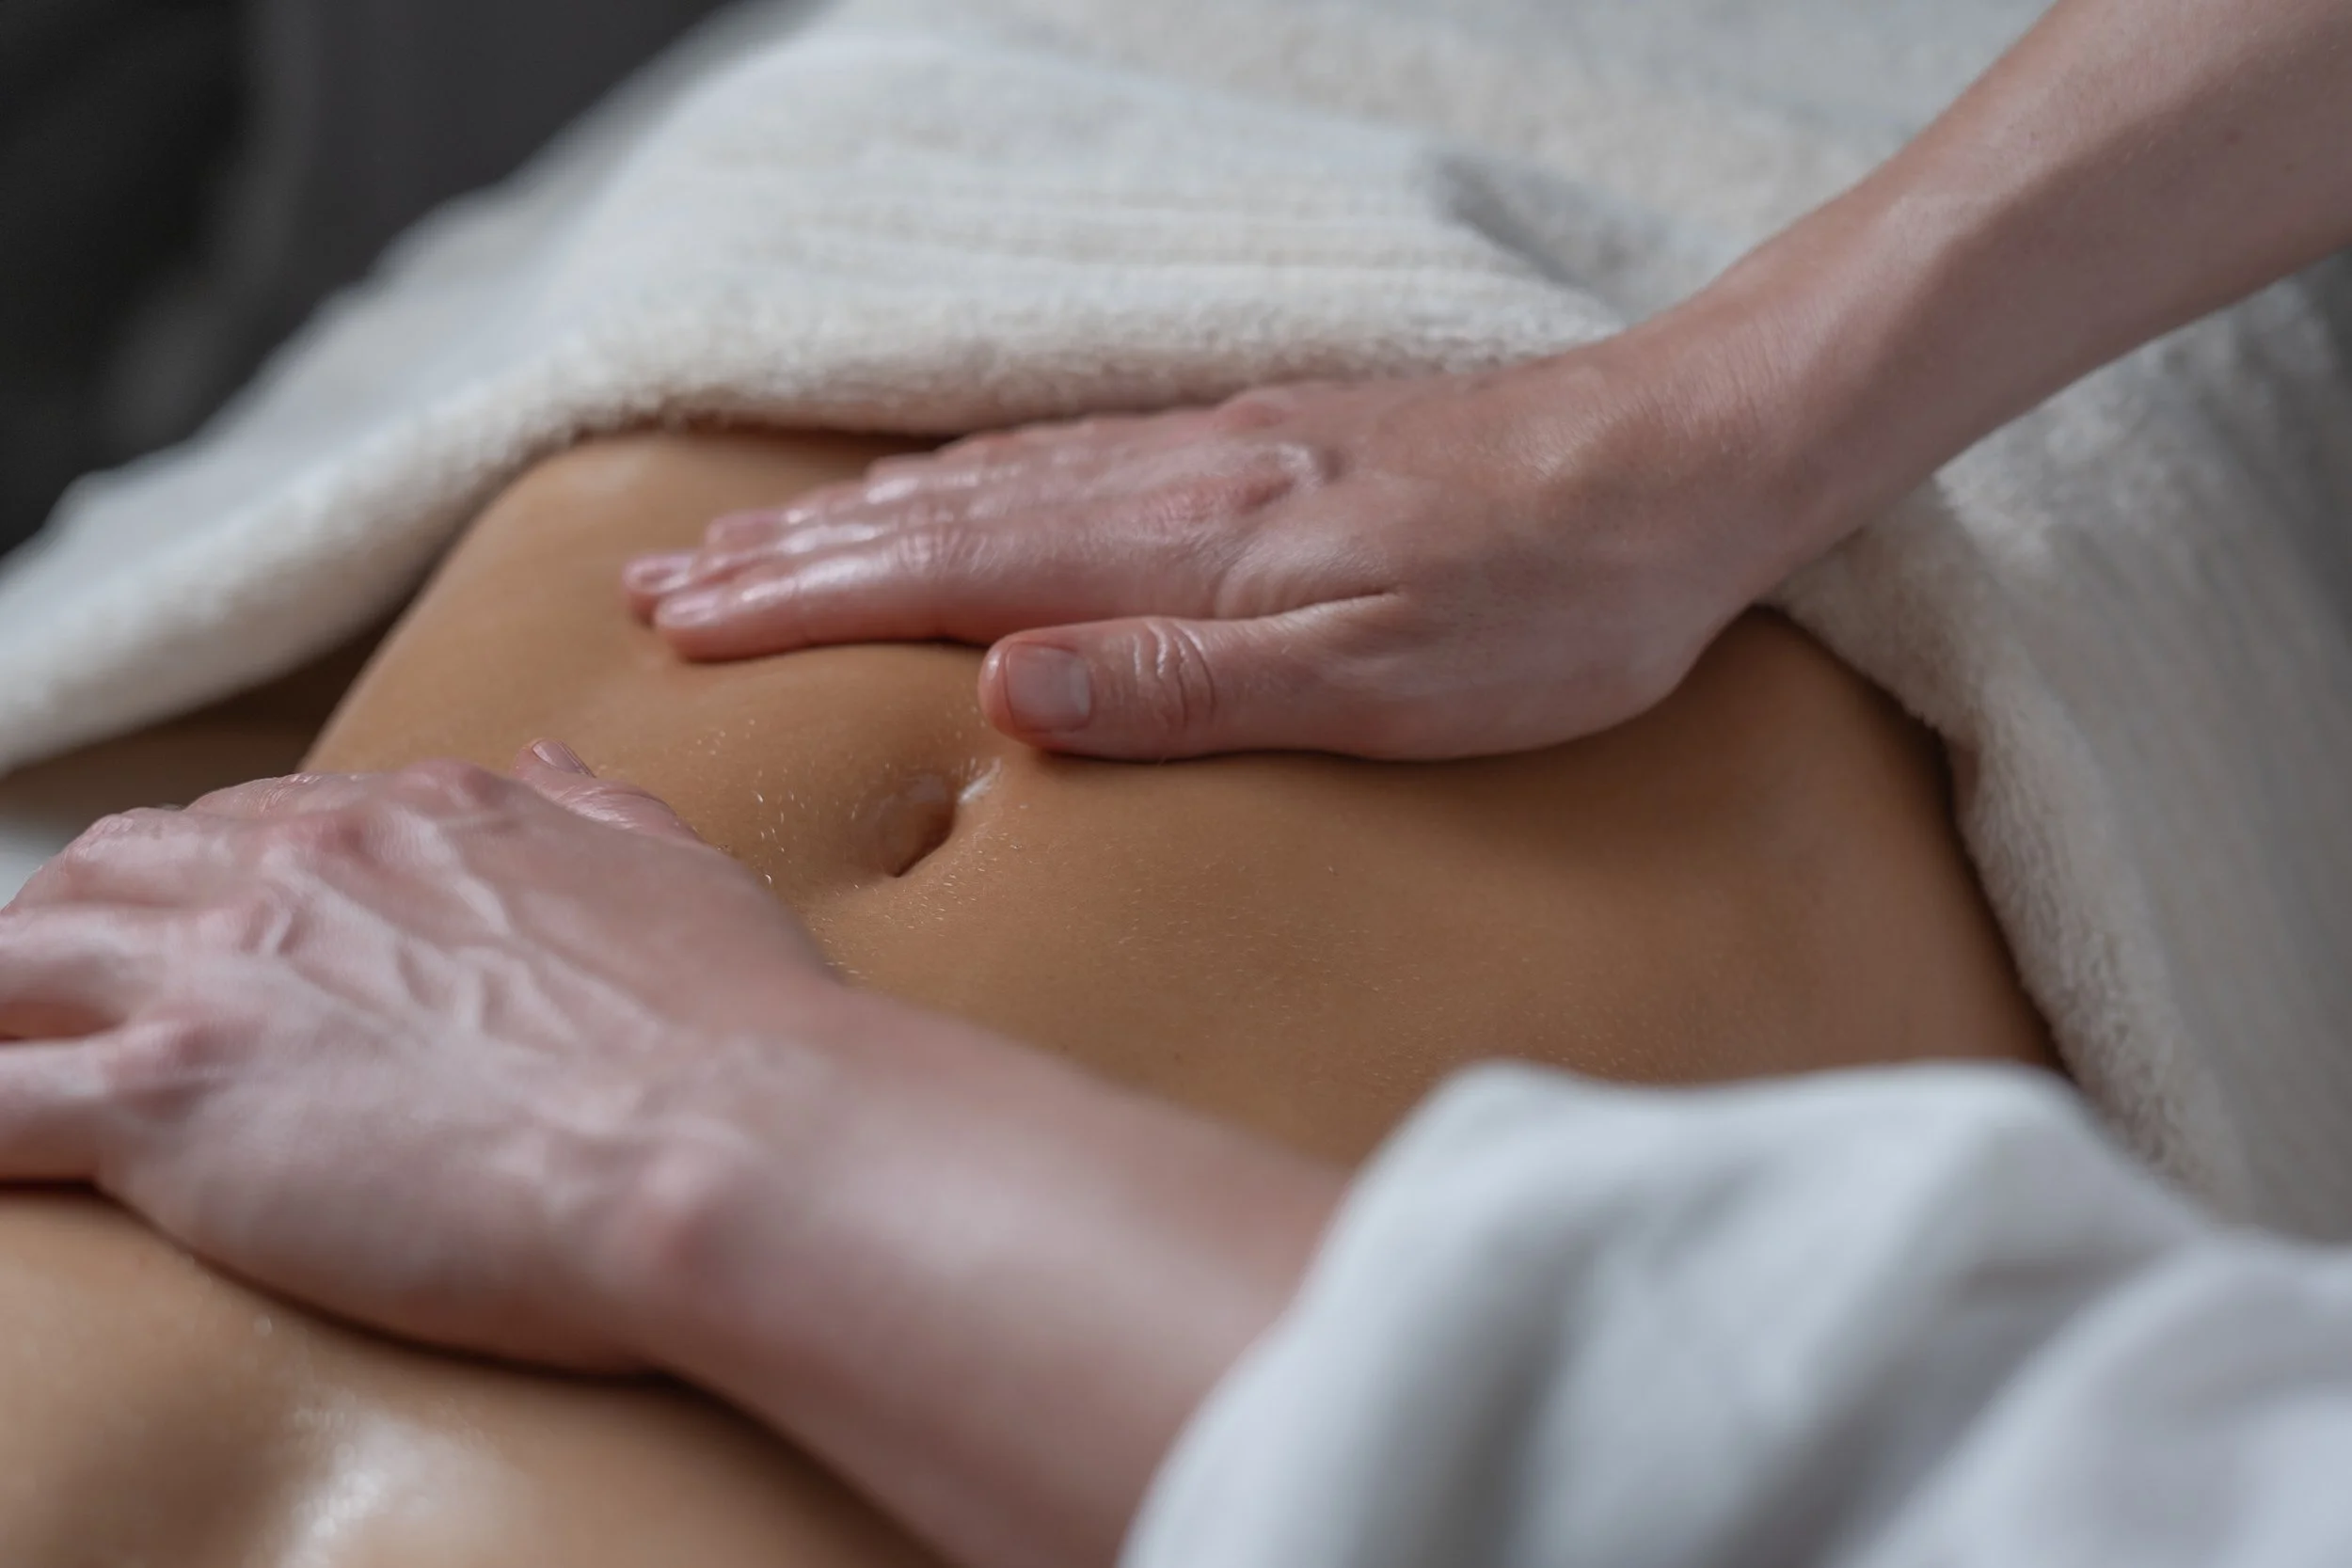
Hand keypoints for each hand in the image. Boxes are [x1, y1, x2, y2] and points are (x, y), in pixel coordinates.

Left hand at [0, 745, 1340, 1567]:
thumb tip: (549, 758)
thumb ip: (595, 809)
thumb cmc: (734, 1025)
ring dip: (6, 1009)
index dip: (222, 894)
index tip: (217, 950)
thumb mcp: (679, 872)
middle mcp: (301, 866)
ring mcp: (222, 973)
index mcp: (422, 818)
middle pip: (114, 874)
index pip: (262, 831)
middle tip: (75, 1011)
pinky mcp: (169, 1099)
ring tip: (19, 1059)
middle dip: (80, 935)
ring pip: (17, 961)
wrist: (725, 1130)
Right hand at [624, 337, 1802, 759]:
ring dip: (856, 510)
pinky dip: (965, 477)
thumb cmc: (1554, 608)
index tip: (679, 627)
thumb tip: (1005, 692)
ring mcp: (1212, 452)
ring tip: (751, 535)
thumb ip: (1189, 689)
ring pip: (991, 477)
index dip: (804, 602)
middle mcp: (1174, 483)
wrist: (1682, 463)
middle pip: (939, 515)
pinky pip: (1065, 452)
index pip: (947, 576)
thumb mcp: (1387, 687)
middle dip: (787, 552)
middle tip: (658, 583)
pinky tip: (943, 489)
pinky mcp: (1259, 443)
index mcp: (1188, 553)